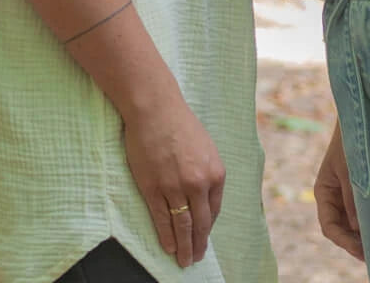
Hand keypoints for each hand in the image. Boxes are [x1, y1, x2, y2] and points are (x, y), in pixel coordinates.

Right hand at [123, 101, 225, 267]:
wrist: (155, 109)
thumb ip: (207, 172)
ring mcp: (175, 188)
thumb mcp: (206, 147)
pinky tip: (169, 247)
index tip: (204, 236)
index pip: (214, 210)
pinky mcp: (153, 188)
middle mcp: (198, 183)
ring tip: (184, 260)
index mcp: (215, 173)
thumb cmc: (180, 124)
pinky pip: (162, 219)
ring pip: (182, 226)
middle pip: (201, 223)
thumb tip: (204, 196)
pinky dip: (166, 236)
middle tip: (196, 258)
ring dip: (184, 246)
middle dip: (199, 243)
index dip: (208, 226)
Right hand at [314, 124, 363, 260]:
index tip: (361, 251)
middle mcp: (333, 197)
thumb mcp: (349, 170)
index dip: (343, 242)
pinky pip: (363, 213)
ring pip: (353, 224)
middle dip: (355, 243)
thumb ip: (352, 198)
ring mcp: (347, 194)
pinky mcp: (360, 190)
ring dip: (364, 234)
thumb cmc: (350, 141)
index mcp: (323, 191)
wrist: (360, 118)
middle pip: (341, 229)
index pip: (329, 226)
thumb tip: (358, 229)